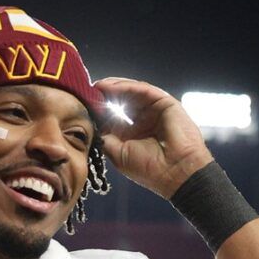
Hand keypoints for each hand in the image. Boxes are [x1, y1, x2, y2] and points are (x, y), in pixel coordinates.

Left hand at [93, 77, 214, 199]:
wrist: (176, 172)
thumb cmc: (149, 169)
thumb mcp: (118, 154)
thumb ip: (105, 137)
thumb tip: (93, 124)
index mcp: (134, 134)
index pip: (114, 116)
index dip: (99, 110)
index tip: (83, 105)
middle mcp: (144, 121)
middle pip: (122, 101)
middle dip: (104, 96)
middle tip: (87, 92)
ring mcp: (155, 111)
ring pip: (131, 93)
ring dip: (112, 88)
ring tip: (96, 86)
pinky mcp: (164, 102)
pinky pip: (142, 90)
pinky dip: (126, 86)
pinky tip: (110, 87)